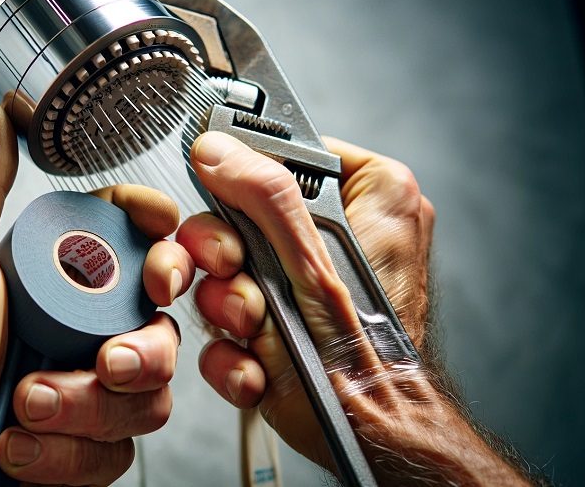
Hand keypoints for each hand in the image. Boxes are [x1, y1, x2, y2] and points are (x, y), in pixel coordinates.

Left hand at [0, 102, 191, 486]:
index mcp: (67, 284)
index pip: (144, 255)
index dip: (167, 257)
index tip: (159, 268)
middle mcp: (87, 334)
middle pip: (163, 335)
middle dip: (136, 355)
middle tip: (102, 361)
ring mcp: (90, 391)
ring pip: (146, 400)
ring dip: (86, 409)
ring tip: (28, 403)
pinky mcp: (87, 445)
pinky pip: (117, 451)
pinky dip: (69, 453)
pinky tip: (25, 441)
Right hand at [176, 132, 525, 483]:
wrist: (362, 434)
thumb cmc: (365, 355)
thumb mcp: (313, 260)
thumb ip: (266, 195)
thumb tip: (217, 150)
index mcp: (367, 199)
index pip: (288, 154)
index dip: (247, 175)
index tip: (224, 189)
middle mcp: (332, 237)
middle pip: (242, 214)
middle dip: (225, 253)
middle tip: (231, 264)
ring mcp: (298, 283)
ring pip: (225, 270)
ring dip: (226, 304)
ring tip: (253, 325)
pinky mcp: (274, 323)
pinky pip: (226, 318)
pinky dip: (232, 346)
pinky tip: (256, 358)